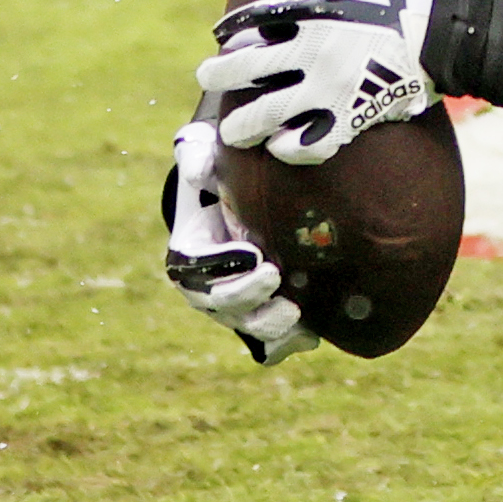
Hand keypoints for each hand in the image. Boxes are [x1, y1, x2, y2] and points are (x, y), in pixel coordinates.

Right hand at [163, 117, 319, 364]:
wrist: (241, 202)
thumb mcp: (204, 158)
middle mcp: (209, 287)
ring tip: (294, 312)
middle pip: (220, 305)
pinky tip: (312, 335)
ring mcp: (236, 306)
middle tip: (273, 276)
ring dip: (269, 325)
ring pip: (246, 327)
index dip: (220, 265)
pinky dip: (288, 342)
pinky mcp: (263, 314)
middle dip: (246, 297)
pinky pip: (271, 343)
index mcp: (190, 253)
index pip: (196, 267)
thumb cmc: (221, 177)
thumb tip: (196, 171)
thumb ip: (197, 159)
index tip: (250, 253)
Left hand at [198, 0, 439, 163]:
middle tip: (208, 76)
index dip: (232, 29)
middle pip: (246, 71)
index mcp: (311, 11)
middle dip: (220, 75)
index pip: (252, 22)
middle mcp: (312, 53)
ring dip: (242, 125)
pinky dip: (289, 149)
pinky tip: (281, 146)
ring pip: (268, 115)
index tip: (226, 34)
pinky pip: (309, 145)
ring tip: (234, 130)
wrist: (455, 30)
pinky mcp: (352, 118)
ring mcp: (329, 89)